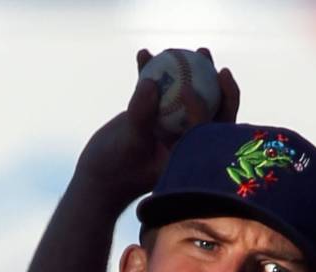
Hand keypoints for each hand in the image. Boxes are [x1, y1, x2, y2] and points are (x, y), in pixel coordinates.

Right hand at [74, 47, 239, 213]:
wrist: (98, 177)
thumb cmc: (116, 169)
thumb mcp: (130, 144)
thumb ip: (141, 115)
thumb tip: (150, 82)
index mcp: (191, 154)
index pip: (212, 128)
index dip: (215, 104)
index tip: (194, 88)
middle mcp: (185, 140)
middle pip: (209, 109)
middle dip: (216, 84)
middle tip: (210, 60)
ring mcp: (170, 128)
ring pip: (185, 96)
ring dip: (190, 71)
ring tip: (194, 49)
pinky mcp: (152, 118)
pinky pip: (157, 92)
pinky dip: (151, 73)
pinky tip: (142, 54)